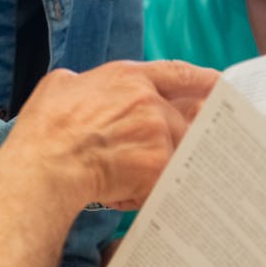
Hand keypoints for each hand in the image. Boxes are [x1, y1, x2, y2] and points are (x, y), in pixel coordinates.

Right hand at [10, 60, 219, 211]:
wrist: (47, 165)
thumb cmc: (46, 126)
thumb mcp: (61, 84)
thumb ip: (87, 83)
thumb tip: (87, 91)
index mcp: (129, 77)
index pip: (178, 72)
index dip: (201, 79)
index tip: (220, 86)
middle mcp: (150, 102)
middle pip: (180, 121)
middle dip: (169, 139)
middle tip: (150, 154)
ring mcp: (158, 135)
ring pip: (172, 153)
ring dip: (153, 167)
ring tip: (123, 179)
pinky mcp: (159, 167)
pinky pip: (160, 181)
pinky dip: (143, 191)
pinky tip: (117, 193)